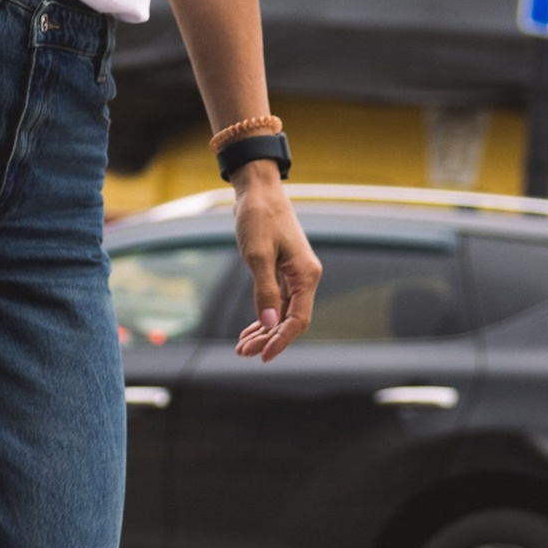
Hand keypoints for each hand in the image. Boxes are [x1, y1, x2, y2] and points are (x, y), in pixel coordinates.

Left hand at [232, 169, 319, 359]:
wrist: (258, 191)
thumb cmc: (259, 218)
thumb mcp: (257, 255)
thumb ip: (265, 290)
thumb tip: (269, 322)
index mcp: (306, 275)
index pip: (298, 320)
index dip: (281, 340)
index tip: (262, 356)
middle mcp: (305, 277)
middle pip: (290, 320)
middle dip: (268, 339)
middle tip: (242, 353)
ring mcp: (295, 274)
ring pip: (282, 313)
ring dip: (264, 330)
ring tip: (241, 347)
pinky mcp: (283, 270)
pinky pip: (277, 301)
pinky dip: (263, 316)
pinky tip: (250, 330)